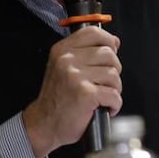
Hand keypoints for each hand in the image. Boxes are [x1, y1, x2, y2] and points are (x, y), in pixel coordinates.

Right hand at [22, 26, 122, 157]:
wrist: (44, 125)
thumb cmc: (58, 97)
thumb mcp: (64, 67)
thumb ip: (86, 52)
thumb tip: (114, 42)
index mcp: (62, 50)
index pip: (93, 33)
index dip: (108, 41)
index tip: (110, 52)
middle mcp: (67, 60)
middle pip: (109, 54)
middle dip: (113, 70)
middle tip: (103, 83)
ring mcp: (76, 76)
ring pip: (114, 75)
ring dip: (114, 89)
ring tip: (103, 96)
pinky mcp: (86, 94)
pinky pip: (114, 94)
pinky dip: (115, 104)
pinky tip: (105, 107)